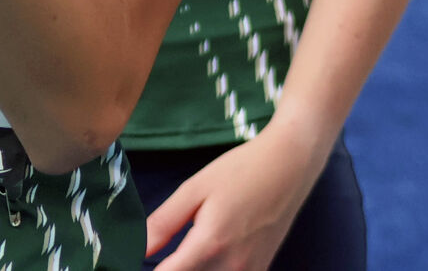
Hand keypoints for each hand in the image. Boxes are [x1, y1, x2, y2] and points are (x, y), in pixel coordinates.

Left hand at [143, 124, 326, 270]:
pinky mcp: (262, 270)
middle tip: (170, 251)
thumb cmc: (240, 170)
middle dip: (175, 270)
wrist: (289, 166)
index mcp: (209, 244)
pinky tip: (210, 256)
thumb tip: (140, 249)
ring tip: (187, 251)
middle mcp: (232, 267)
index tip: (138, 264)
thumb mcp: (195, 188)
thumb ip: (165, 221)